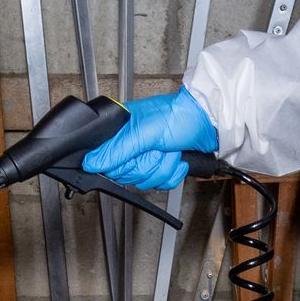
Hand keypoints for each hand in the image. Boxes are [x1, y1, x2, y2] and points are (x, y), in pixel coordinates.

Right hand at [82, 88, 218, 190]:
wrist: (208, 123)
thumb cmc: (178, 116)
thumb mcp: (143, 133)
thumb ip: (117, 150)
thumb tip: (91, 163)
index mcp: (120, 131)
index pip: (108, 162)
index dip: (124, 165)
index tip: (137, 156)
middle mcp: (131, 144)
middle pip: (127, 175)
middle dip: (148, 165)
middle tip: (158, 150)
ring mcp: (146, 156)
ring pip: (144, 181)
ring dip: (162, 169)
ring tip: (170, 151)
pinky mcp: (161, 165)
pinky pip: (160, 183)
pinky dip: (172, 174)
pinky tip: (177, 159)